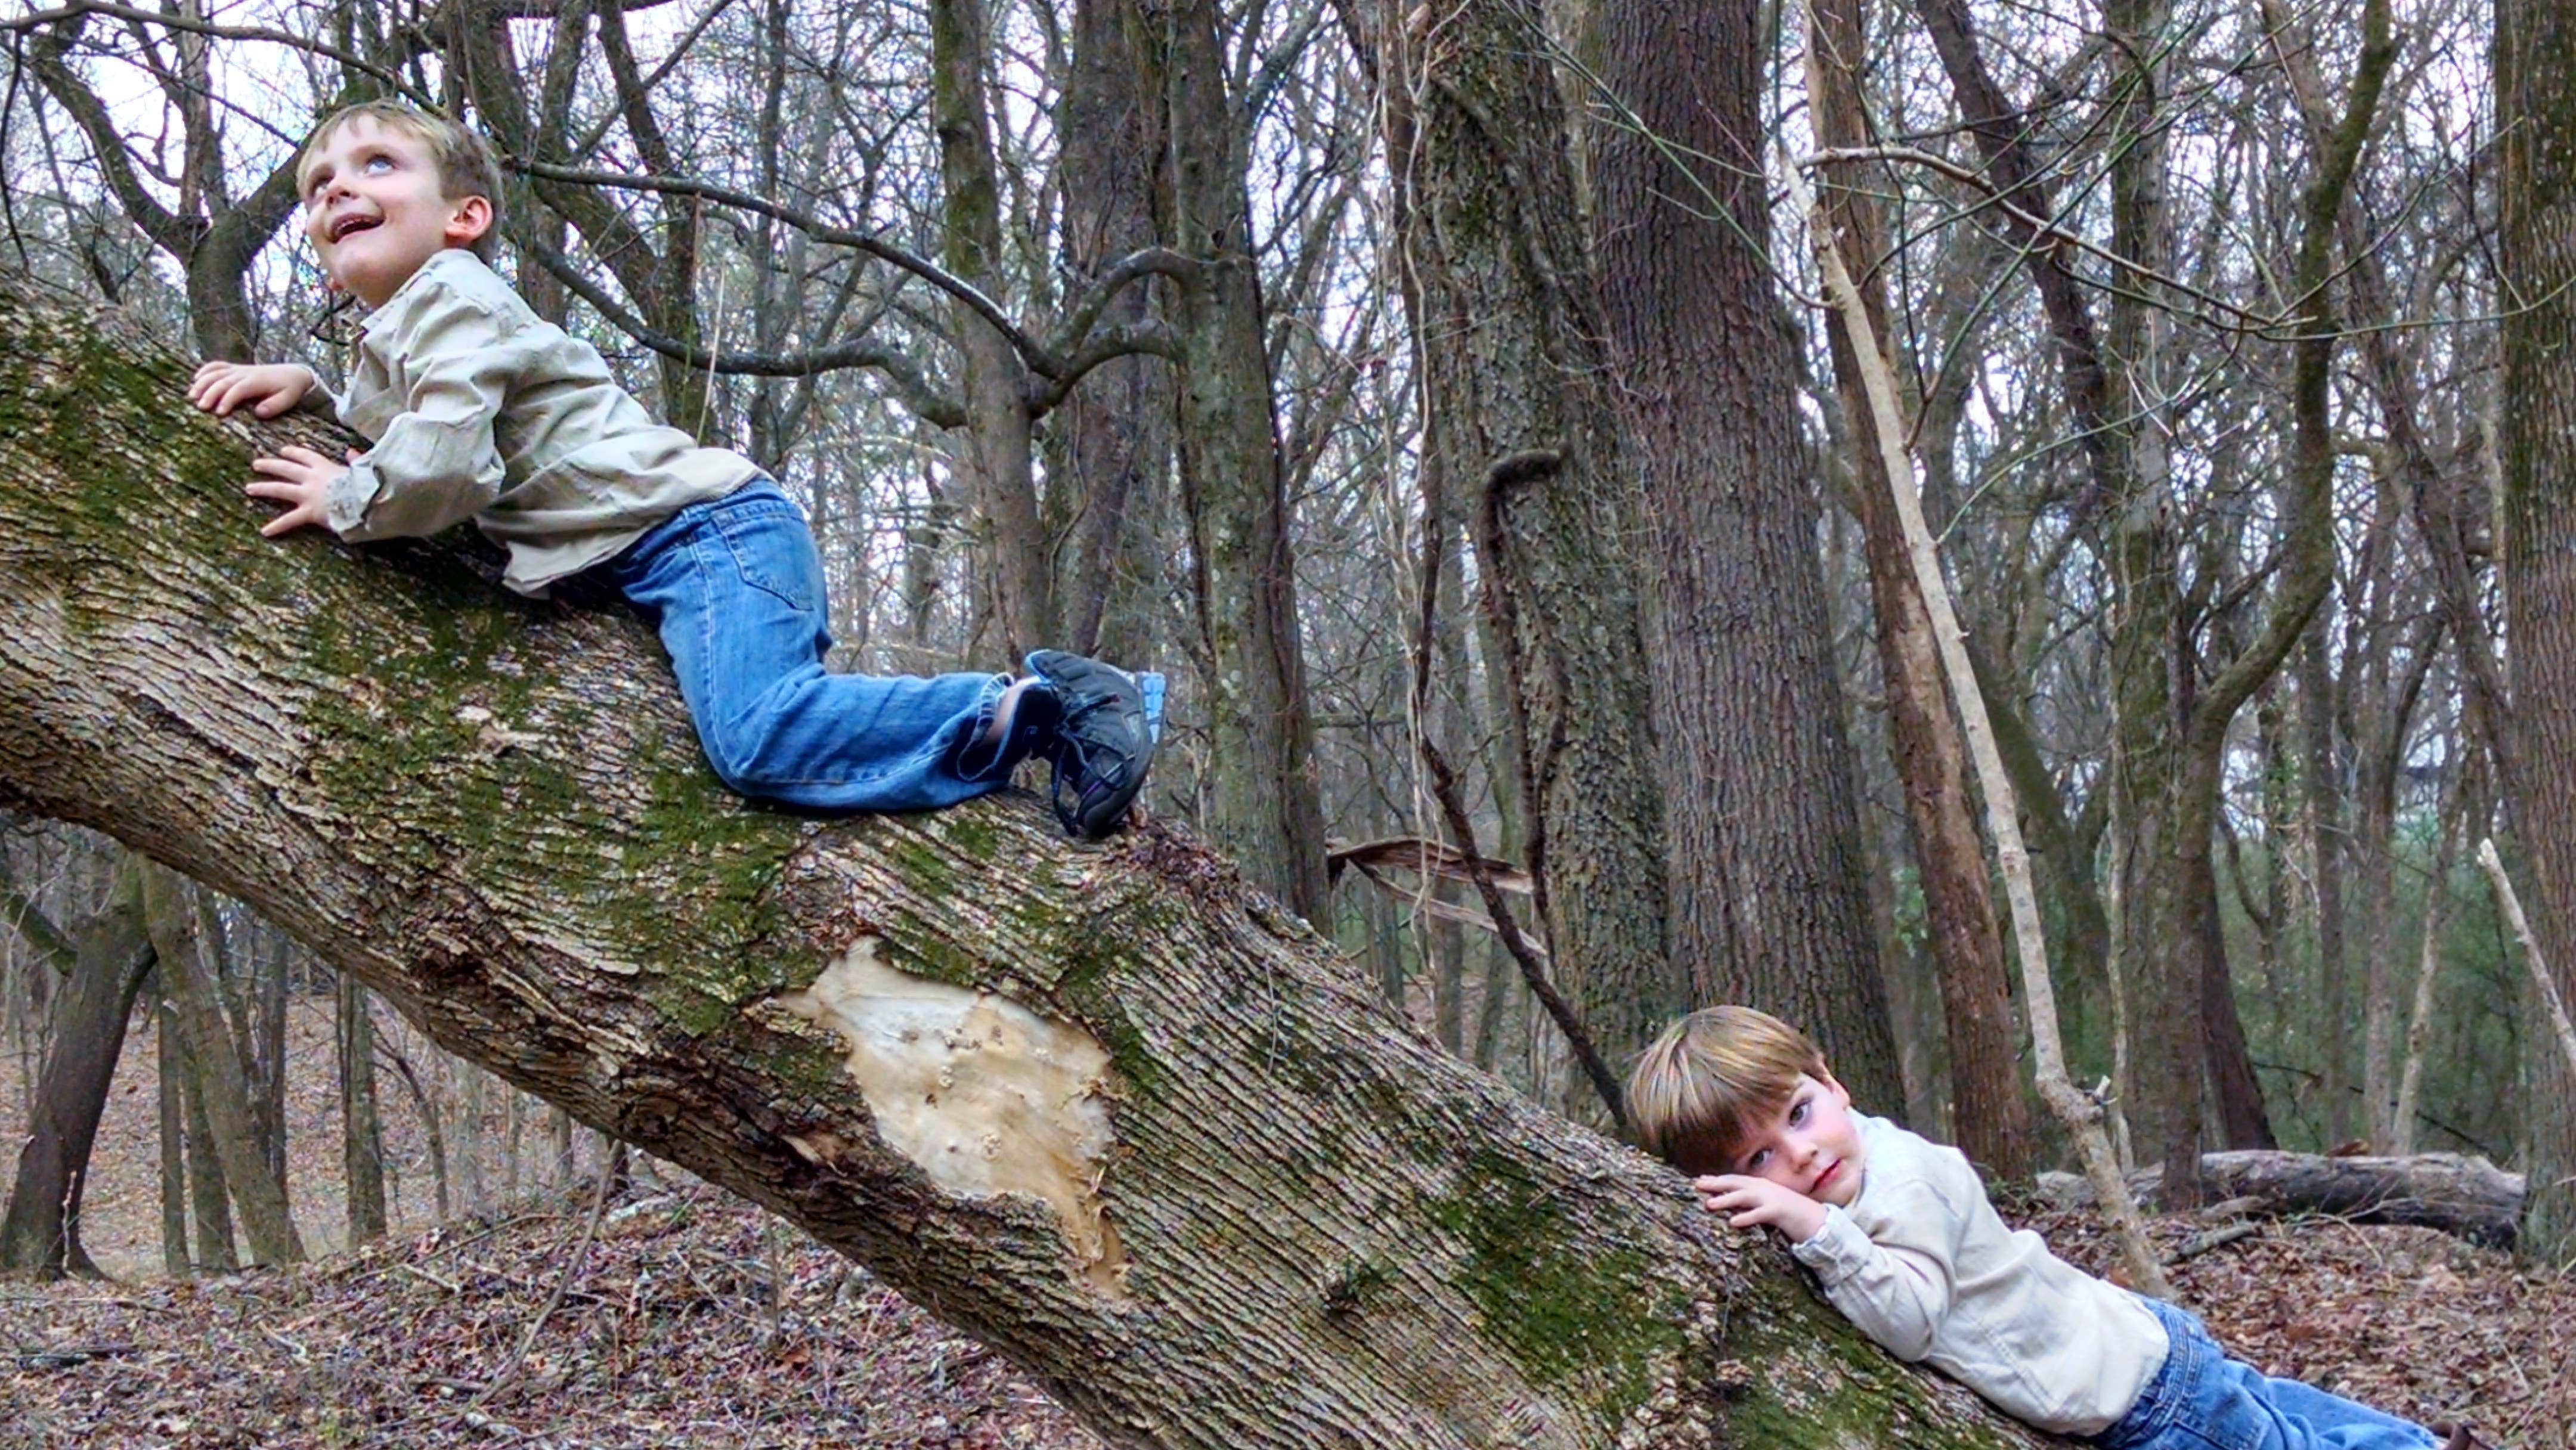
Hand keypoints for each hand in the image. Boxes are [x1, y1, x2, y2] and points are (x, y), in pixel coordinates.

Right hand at [188, 361, 318, 417]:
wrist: (294, 373)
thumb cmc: (290, 389)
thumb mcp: (289, 399)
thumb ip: (275, 406)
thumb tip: (258, 412)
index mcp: (256, 382)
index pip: (237, 390)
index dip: (227, 400)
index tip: (219, 413)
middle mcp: (245, 373)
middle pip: (222, 381)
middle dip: (209, 393)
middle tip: (200, 408)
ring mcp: (239, 369)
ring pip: (215, 372)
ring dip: (202, 382)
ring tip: (191, 396)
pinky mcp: (236, 368)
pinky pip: (217, 365)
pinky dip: (205, 370)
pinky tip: (195, 379)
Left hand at [245, 445, 360, 537]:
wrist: (366, 501)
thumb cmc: (367, 485)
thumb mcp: (362, 469)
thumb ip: (356, 460)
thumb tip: (352, 452)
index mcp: (325, 467)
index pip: (305, 456)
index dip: (293, 453)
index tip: (282, 451)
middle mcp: (312, 478)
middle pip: (286, 469)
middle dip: (270, 465)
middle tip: (256, 464)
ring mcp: (308, 495)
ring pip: (280, 489)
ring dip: (263, 488)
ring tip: (249, 489)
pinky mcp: (309, 512)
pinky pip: (290, 520)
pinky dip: (277, 526)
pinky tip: (265, 531)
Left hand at [1693, 1173, 1827, 1242]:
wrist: (1816, 1220)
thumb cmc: (1789, 1213)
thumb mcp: (1767, 1204)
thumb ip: (1751, 1202)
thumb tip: (1731, 1205)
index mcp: (1761, 1185)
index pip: (1735, 1180)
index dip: (1717, 1180)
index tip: (1699, 1180)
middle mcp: (1764, 1188)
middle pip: (1736, 1184)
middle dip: (1716, 1184)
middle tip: (1697, 1185)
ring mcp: (1772, 1198)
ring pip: (1745, 1197)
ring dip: (1726, 1199)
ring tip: (1709, 1204)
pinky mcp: (1779, 1212)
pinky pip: (1760, 1214)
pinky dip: (1746, 1217)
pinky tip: (1733, 1222)